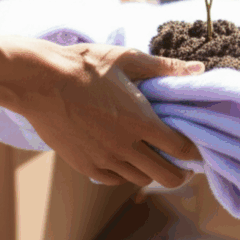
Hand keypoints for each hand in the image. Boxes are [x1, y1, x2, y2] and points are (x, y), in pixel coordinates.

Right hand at [0, 37, 203, 187]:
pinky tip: (124, 157)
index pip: (182, 150)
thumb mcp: (128, 59)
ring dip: (152, 170)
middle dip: (180, 171)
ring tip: (151, 155)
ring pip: (141, 179)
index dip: (195, 153)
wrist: (41, 81)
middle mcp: (126, 146)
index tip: (196, 148)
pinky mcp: (86, 166)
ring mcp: (105, 159)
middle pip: (167, 176)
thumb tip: (198, 69)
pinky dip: (125, 172)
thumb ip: (165, 67)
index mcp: (141, 121)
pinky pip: (114, 180)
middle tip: (180, 160)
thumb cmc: (86, 66)